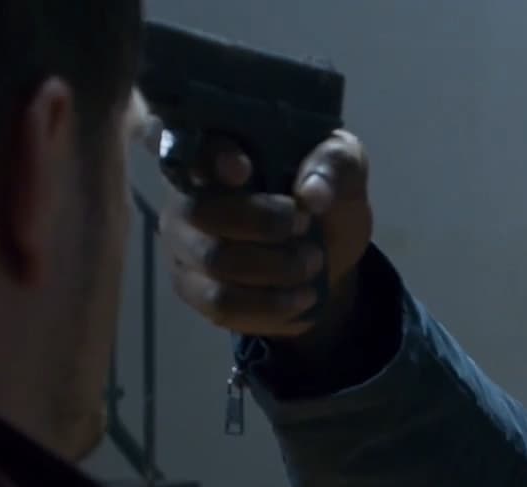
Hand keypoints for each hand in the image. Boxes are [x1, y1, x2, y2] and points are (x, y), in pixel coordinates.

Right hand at [161, 130, 372, 340]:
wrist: (328, 258)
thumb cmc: (325, 198)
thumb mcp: (345, 171)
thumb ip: (333, 166)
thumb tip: (312, 192)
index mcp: (217, 149)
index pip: (181, 141)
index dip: (208, 157)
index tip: (244, 170)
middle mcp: (186, 194)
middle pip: (200, 211)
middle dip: (264, 224)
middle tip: (307, 227)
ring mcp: (183, 244)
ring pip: (214, 262)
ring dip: (274, 268)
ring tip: (313, 264)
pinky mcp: (193, 289)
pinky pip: (220, 305)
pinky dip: (270, 305)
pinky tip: (302, 297)